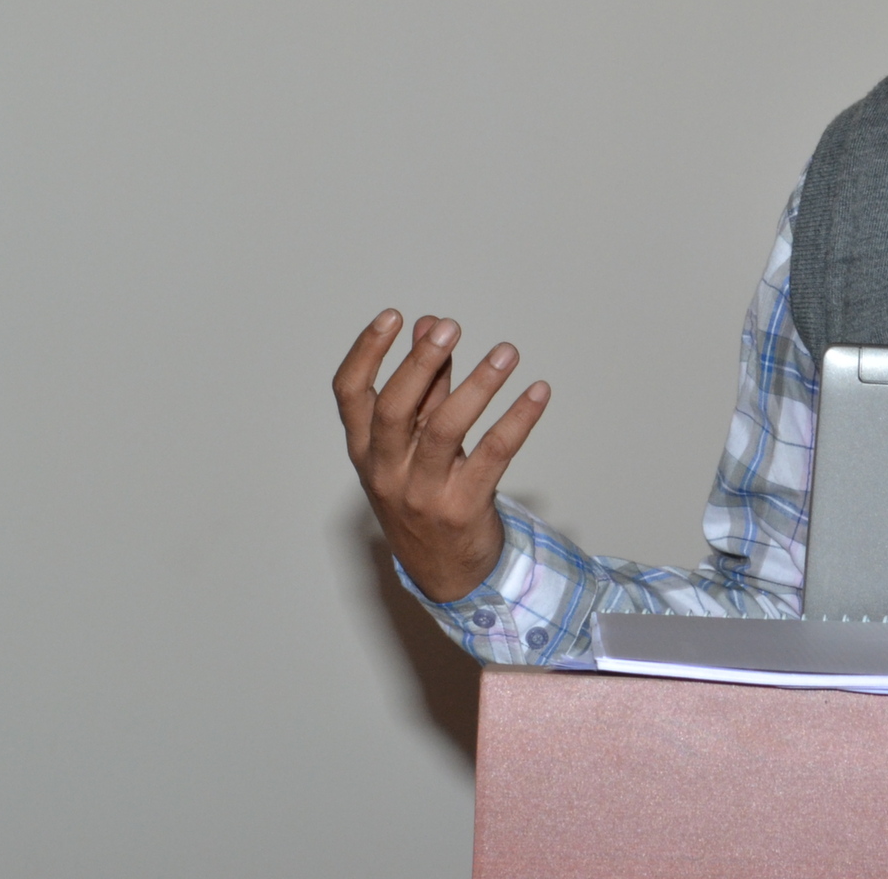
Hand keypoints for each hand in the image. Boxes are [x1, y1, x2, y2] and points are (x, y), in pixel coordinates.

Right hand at [333, 309, 549, 601]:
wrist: (445, 572)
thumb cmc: (425, 493)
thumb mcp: (413, 443)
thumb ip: (423, 384)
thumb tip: (428, 325)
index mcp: (366, 450)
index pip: (350, 395)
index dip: (367, 352)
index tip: (394, 316)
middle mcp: (387, 471)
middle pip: (395, 409)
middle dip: (420, 362)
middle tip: (450, 327)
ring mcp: (423, 493)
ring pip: (446, 430)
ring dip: (479, 385)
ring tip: (507, 352)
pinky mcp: (463, 508)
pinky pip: (493, 455)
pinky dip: (517, 419)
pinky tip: (538, 392)